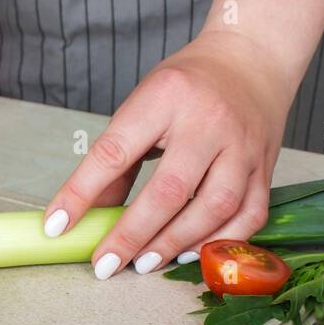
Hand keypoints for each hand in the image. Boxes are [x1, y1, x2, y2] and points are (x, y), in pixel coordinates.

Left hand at [43, 30, 293, 277]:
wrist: (252, 59)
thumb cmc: (188, 85)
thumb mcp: (143, 104)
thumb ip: (117, 159)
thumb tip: (86, 214)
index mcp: (165, 97)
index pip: (115, 151)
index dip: (81, 192)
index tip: (57, 226)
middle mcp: (209, 121)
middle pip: (170, 189)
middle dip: (132, 234)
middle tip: (105, 265)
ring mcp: (243, 146)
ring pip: (214, 207)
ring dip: (175, 242)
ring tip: (144, 263)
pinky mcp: (266, 167)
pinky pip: (249, 215)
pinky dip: (219, 241)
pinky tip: (190, 254)